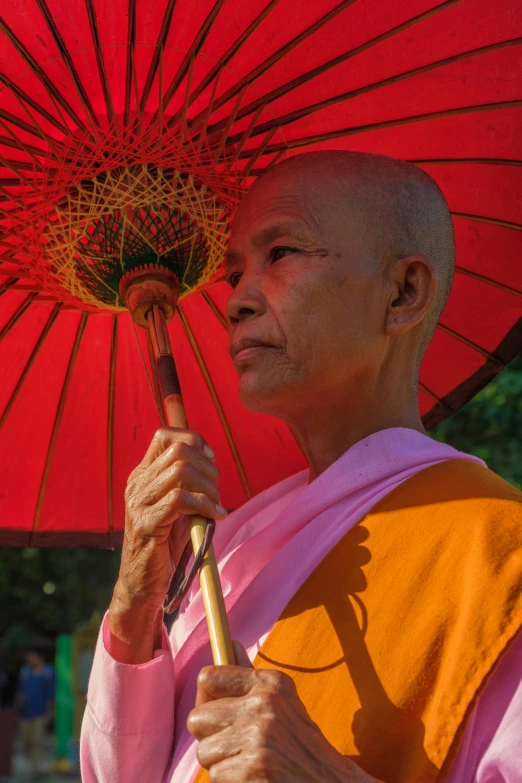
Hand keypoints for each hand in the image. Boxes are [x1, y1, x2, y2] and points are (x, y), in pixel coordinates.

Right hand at [108, 427, 225, 661]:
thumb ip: (188, 484)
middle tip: (217, 492)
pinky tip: (214, 516)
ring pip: (181, 471)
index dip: (194, 440)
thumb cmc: (166, 546)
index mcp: (142, 475)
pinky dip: (204, 504)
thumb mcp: (178, 508)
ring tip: (216, 505)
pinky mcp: (145, 524)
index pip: (164, 435)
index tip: (211, 460)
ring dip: (208, 486)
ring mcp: (138, 503)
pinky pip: (180, 500)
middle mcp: (137, 484)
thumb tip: (212, 464)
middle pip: (178, 450)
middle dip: (208, 467)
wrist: (143, 586)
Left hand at [187, 643, 379, 781]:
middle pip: (197, 719)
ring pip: (204, 752)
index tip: (218, 713)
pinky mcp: (252, 768)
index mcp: (269, 683)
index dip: (206, 699)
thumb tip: (231, 644)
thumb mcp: (282, 702)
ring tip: (248, 763)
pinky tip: (253, 779)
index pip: (208, 678)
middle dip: (210, 738)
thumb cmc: (299, 744)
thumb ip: (250, 677)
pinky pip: (216, 776)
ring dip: (221, 764)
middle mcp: (263, 704)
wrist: (329, 782)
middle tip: (236, 746)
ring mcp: (257, 736)